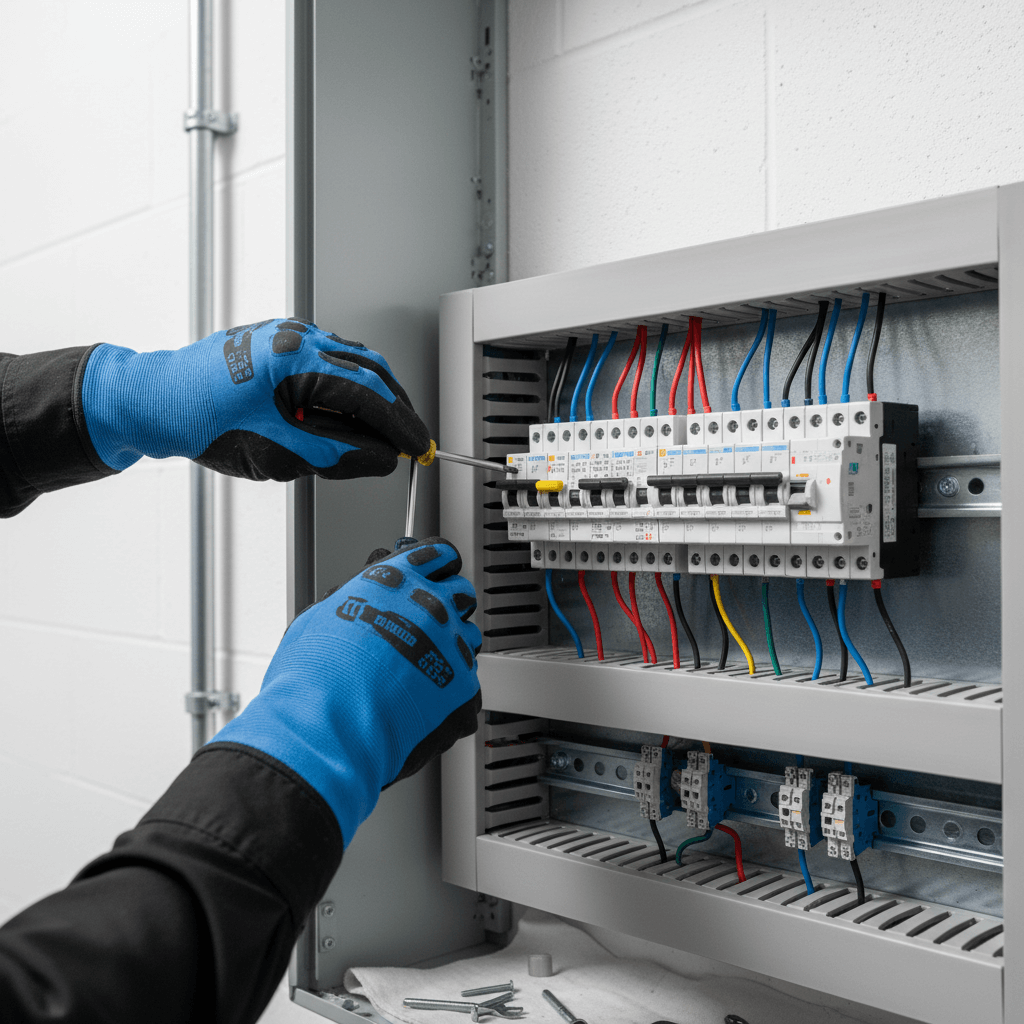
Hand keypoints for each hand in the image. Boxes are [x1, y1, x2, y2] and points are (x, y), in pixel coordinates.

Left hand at [79, 318, 430, 479]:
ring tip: (383, 432)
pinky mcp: (278, 340)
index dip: (400, 425)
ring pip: (352, 362)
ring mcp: (286, 333)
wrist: (155, 402)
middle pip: (369, 371)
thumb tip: (380, 458)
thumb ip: (337, 456)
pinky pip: (329, 359)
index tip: (418, 446)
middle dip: (395, 408)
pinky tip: (350, 412)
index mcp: (295, 359)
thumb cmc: (200, 422)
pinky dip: (349, 386)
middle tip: (409, 440)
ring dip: (374, 397)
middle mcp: (295, 336)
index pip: (369, 394)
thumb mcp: (277, 453)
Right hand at [210, 539, 480, 843]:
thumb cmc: (312, 679)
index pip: (438, 554)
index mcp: (396, 581)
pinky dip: (450, 692)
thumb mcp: (318, 618)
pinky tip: (425, 703)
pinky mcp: (464, 688)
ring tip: (422, 668)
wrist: (327, 730)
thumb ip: (350, 599)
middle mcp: (430, 606)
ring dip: (451, 647)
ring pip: (470, 637)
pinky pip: (468, 683)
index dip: (435, 566)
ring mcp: (451, 647)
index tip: (433, 574)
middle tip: (424, 625)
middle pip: (460, 593)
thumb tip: (354, 599)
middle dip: (446, 606)